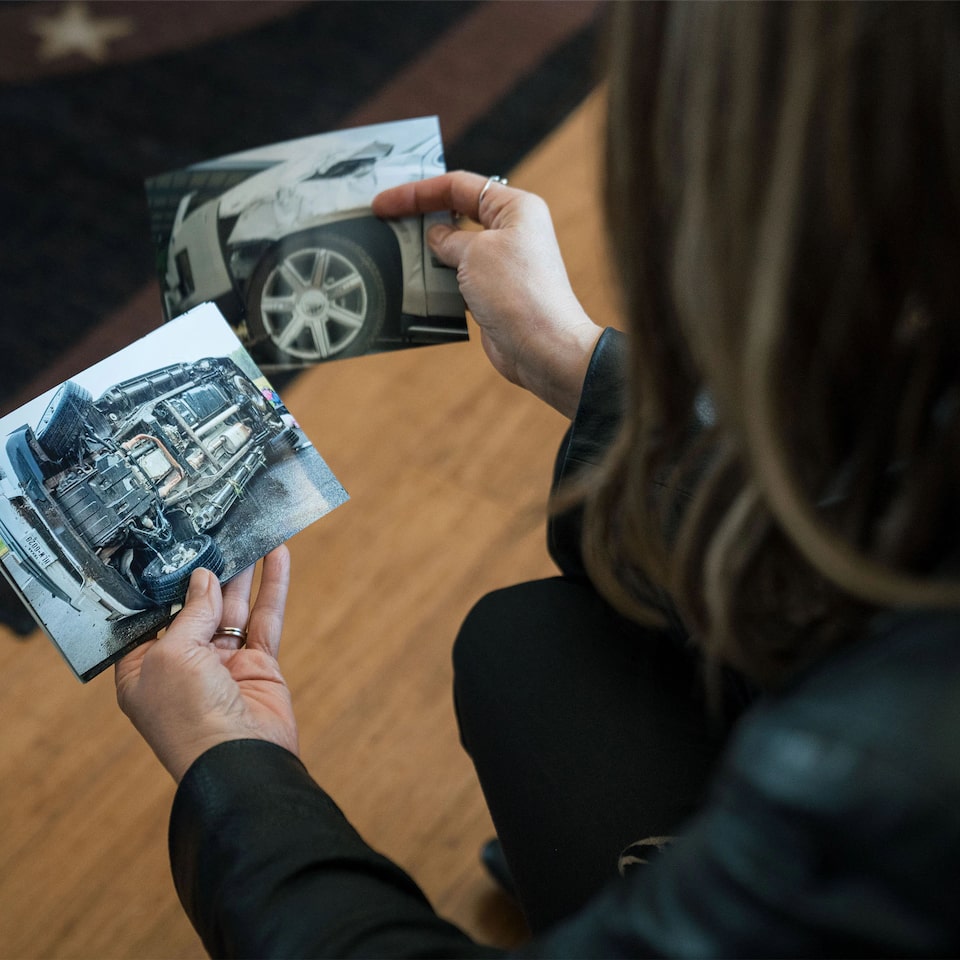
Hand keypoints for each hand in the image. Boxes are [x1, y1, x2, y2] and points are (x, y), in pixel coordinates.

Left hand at [115, 546, 297, 782]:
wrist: (241, 762)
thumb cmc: (190, 720)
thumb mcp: (172, 656)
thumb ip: (191, 612)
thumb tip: (204, 579)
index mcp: (145, 669)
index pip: (152, 616)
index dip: (163, 583)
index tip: (172, 548)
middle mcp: (183, 665)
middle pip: (196, 606)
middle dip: (206, 572)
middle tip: (216, 535)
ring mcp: (223, 664)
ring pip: (233, 607)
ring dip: (242, 573)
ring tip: (247, 535)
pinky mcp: (259, 665)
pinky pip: (266, 619)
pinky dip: (272, 588)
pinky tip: (277, 558)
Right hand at [373, 171, 601, 417]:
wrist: (543, 348)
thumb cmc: (519, 293)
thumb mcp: (475, 253)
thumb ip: (448, 240)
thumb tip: (435, 237)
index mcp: (514, 208)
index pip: (458, 186)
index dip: (418, 192)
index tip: (384, 203)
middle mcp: (511, 232)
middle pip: (456, 215)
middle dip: (421, 219)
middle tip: (385, 224)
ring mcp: (502, 265)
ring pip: (455, 250)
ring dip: (427, 255)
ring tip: (395, 255)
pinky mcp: (493, 294)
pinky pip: (458, 280)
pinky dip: (438, 283)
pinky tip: (416, 286)